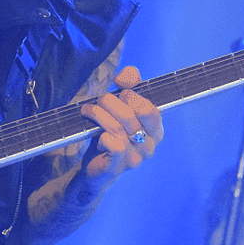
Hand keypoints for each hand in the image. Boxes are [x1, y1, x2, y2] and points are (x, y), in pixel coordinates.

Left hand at [78, 65, 161, 191]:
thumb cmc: (110, 133)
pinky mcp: (117, 168)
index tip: (119, 91)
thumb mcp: (122, 107)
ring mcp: (135, 159)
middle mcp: (149, 146)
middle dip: (110, 102)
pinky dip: (103, 136)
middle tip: (99, 101)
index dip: (133, 96)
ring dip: (98, 115)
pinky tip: (98, 135)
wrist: (96, 167)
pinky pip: (115, 147)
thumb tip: (126, 76)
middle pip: (131, 117)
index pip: (151, 110)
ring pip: (117, 129)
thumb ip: (130, 85)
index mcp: (156, 131)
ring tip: (87, 110)